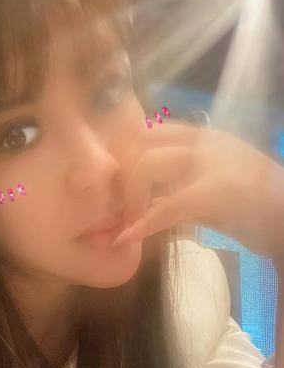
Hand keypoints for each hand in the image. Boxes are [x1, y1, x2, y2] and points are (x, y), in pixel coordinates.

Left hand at [112, 123, 283, 258]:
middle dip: (120, 175)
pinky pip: (166, 207)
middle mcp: (203, 142)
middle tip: (118, 207)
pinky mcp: (214, 194)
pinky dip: (142, 225)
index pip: (147, 129)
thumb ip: (178, 183)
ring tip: (127, 224)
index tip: (114, 183)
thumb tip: (143, 195)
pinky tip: (127, 239)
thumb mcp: (210, 185)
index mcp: (201, 137)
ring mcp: (209, 164)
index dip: (123, 154)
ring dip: (129, 198)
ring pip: (147, 165)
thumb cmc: (254, 207)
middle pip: (140, 141)